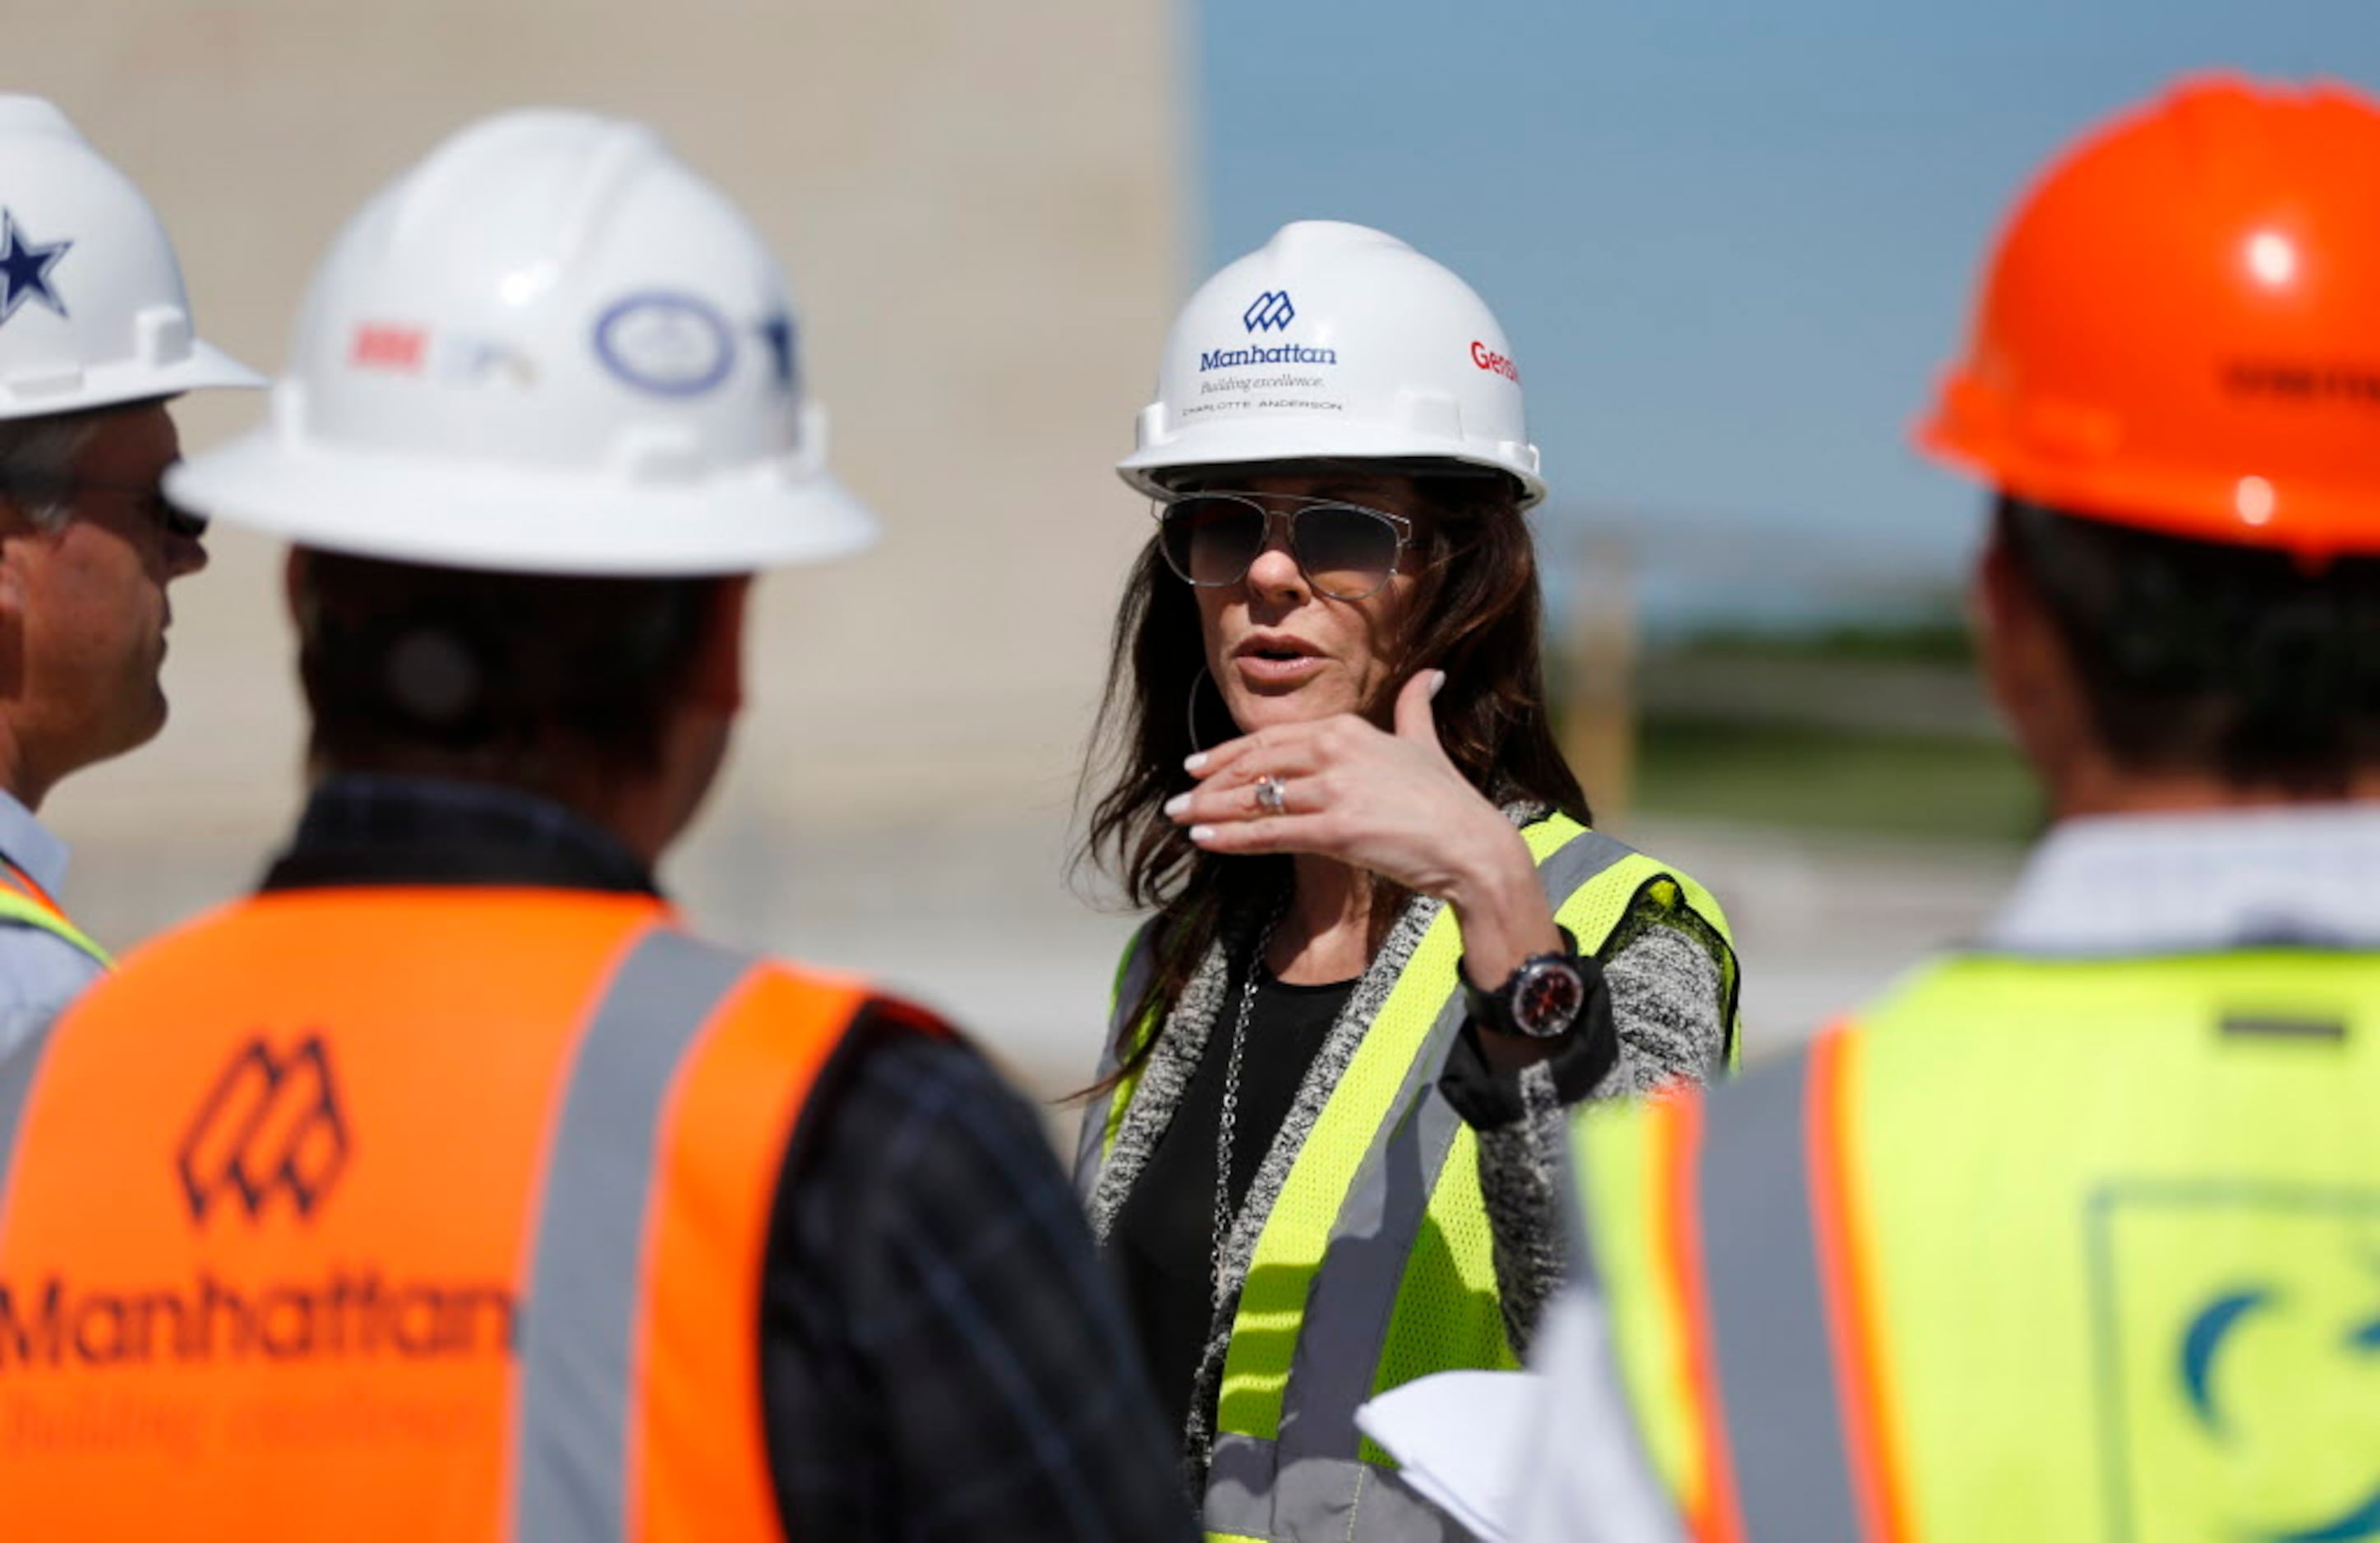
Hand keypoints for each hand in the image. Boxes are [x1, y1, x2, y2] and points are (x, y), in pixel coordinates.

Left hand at [1164, 671, 1562, 986]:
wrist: (1473, 847)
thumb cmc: (1449, 801)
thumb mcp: (1426, 742)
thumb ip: (1416, 706)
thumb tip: (1432, 674)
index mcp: (1349, 729)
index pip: (1273, 739)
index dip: (1230, 753)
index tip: (1199, 765)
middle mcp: (1336, 751)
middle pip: (1256, 765)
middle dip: (1211, 783)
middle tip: (1179, 798)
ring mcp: (1335, 790)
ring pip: (1256, 799)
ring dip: (1212, 811)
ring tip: (1182, 820)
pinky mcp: (1336, 830)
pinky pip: (1270, 832)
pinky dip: (1232, 837)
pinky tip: (1205, 840)